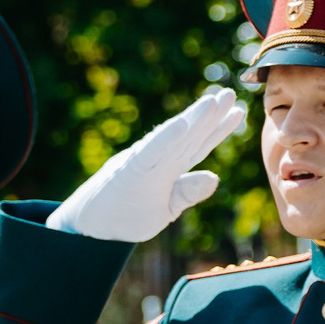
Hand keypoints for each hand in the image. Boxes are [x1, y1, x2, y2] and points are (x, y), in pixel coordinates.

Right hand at [47, 88, 248, 243]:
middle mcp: (157, 161)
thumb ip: (187, 192)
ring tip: (215, 99)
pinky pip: (150, 153)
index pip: (197, 146)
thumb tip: (214, 177)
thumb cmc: (123, 216)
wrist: (86, 230)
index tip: (238, 111)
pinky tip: (182, 123)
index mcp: (167, 169)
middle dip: (212, 116)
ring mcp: (143, 163)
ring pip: (173, 139)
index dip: (218, 129)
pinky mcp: (128, 171)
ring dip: (194, 119)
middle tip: (232, 93)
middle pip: (190, 136)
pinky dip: (166, 138)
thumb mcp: (164, 208)